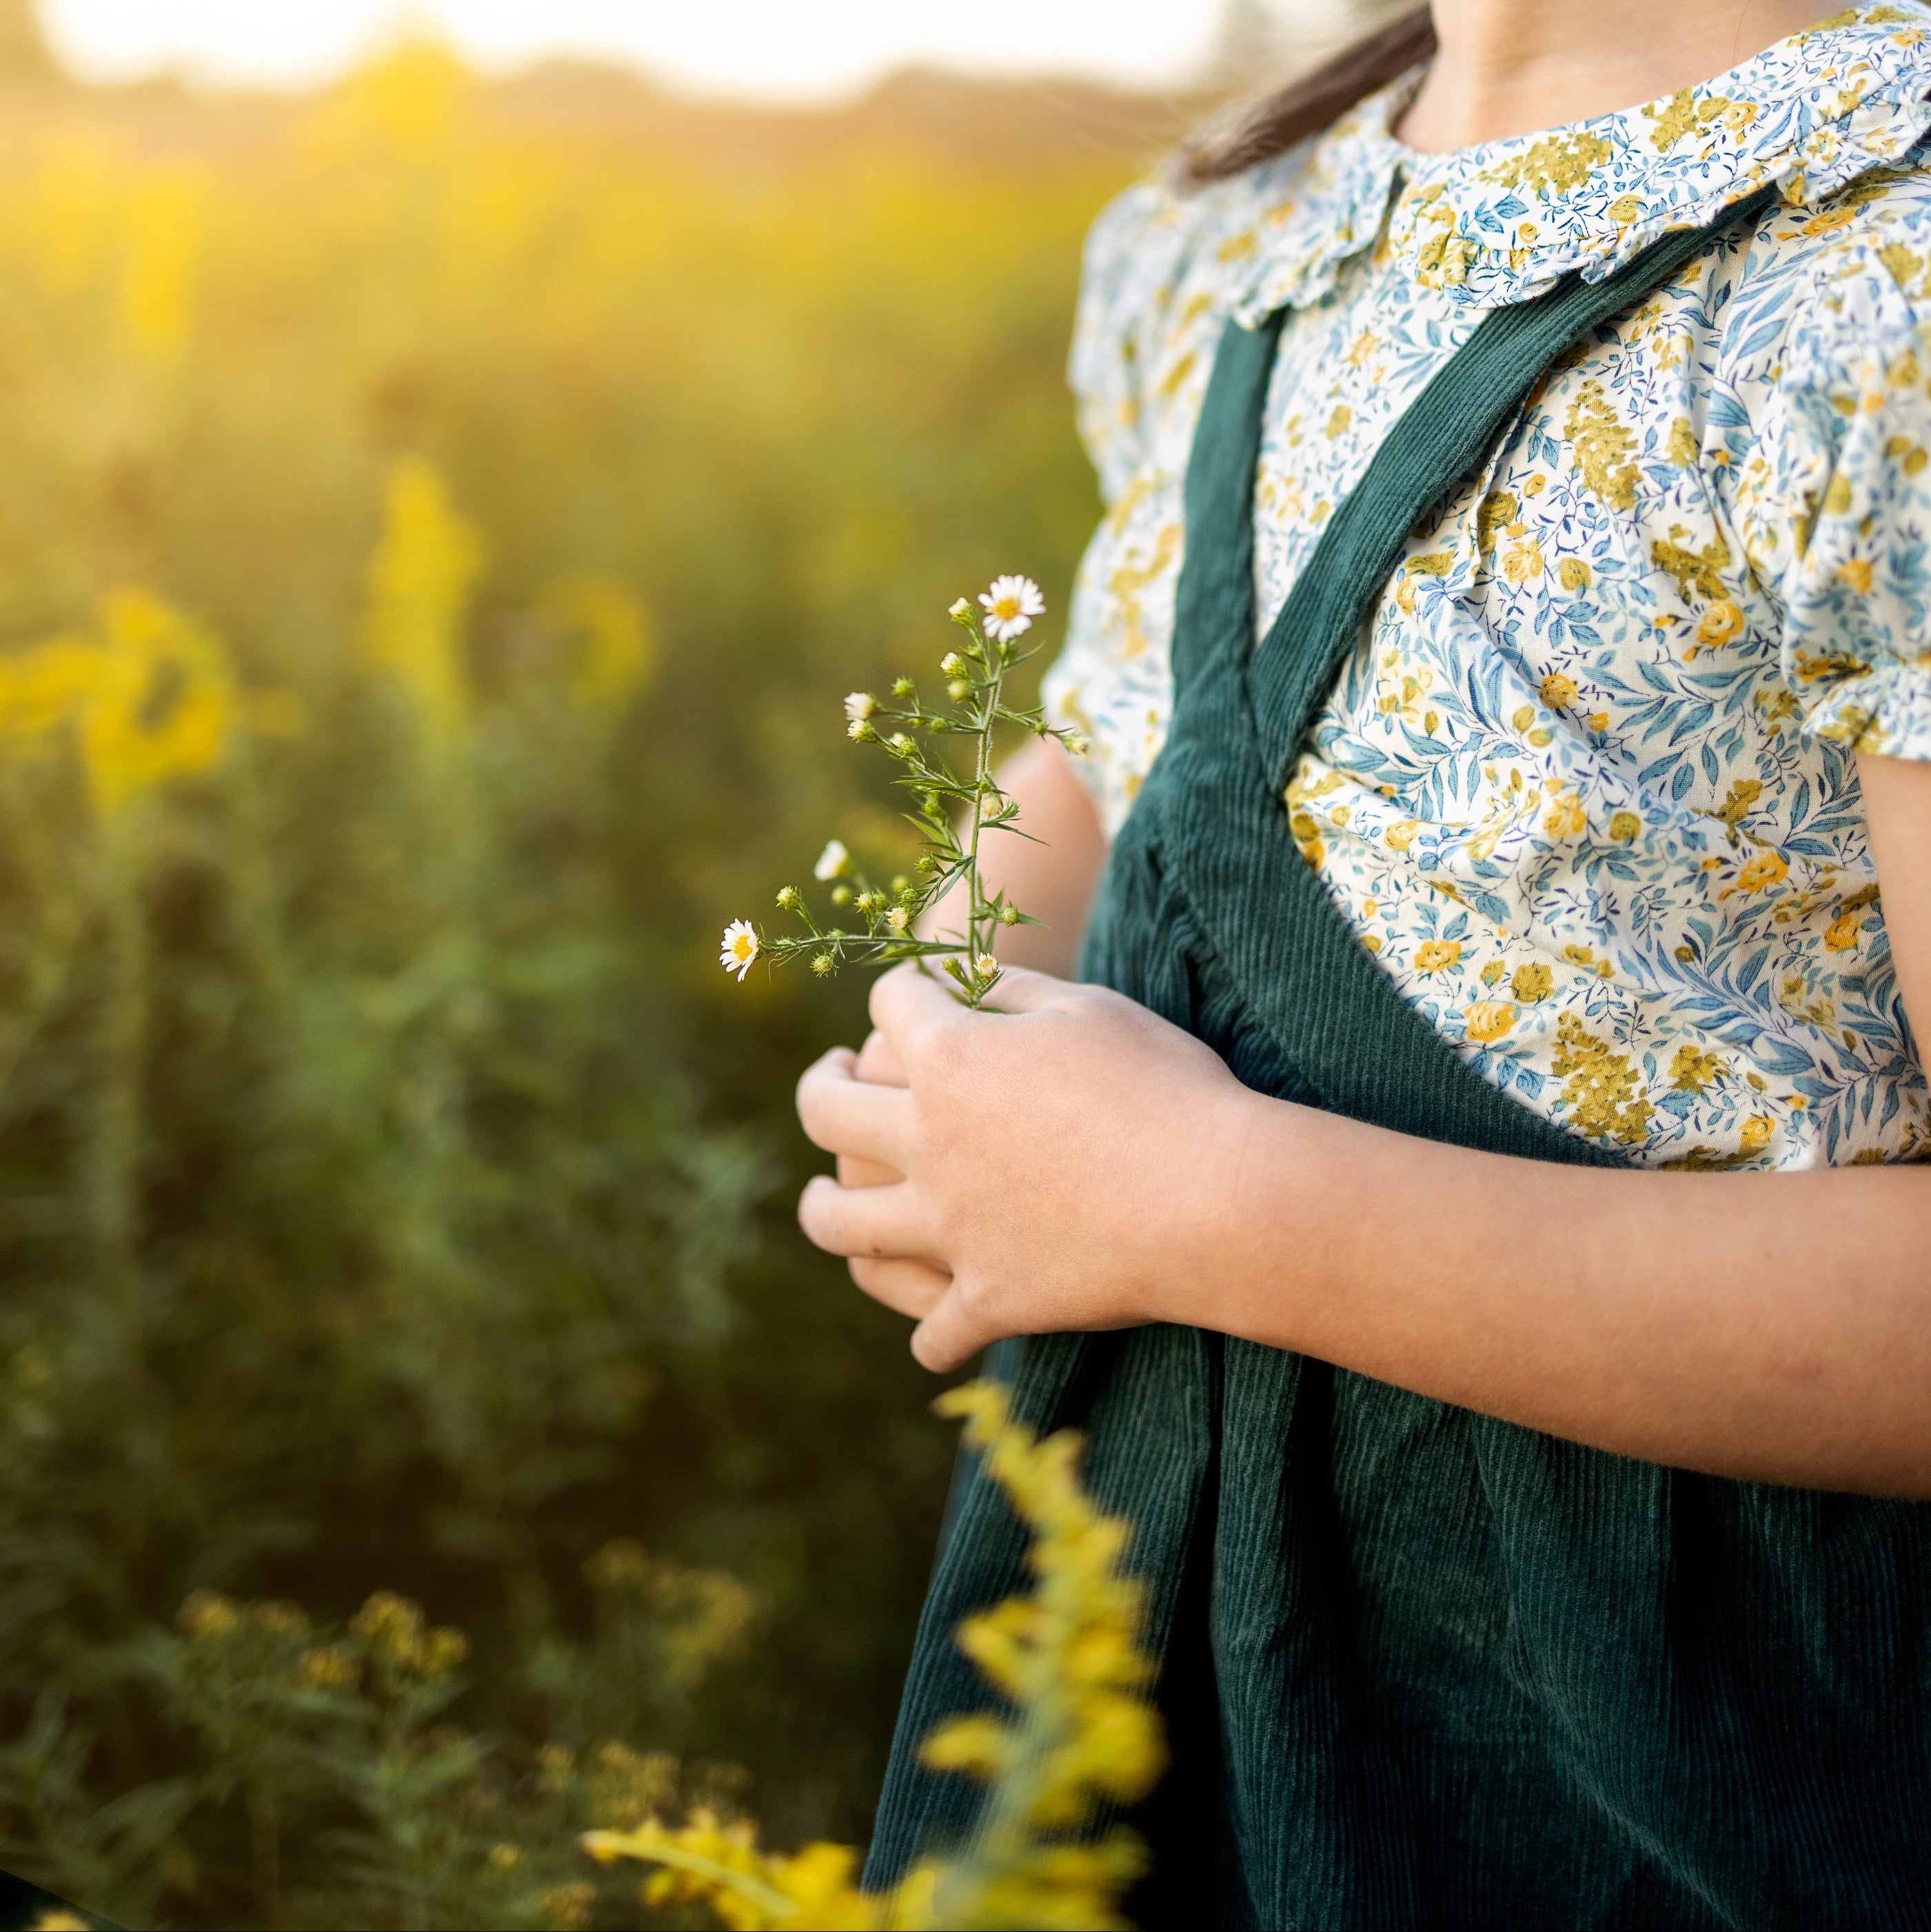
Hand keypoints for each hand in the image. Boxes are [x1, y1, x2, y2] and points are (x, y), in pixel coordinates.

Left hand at [794, 961, 1253, 1370]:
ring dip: (822, 1207)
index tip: (913, 991)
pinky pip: (934, 1332)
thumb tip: (965, 982)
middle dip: (819, 1085)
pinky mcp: (988, 1301)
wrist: (1217, 1200)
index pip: (892, 1004)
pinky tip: (935, 1330)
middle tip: (829, 1077)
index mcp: (951, 1059)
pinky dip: (931, 1334)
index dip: (902, 989)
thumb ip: (1014, 991)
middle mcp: (927, 1144)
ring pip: (840, 1226)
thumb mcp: (1089, 1009)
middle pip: (825, 1111)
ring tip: (824, 1197)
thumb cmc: (1164, 1087)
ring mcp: (949, 1230)